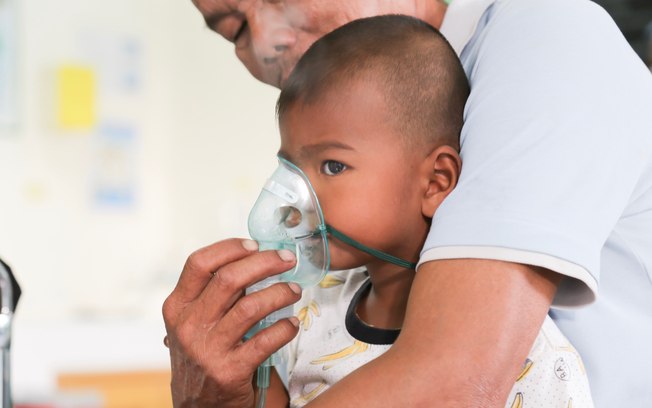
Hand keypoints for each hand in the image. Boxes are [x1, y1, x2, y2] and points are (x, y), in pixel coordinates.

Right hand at [163, 238, 301, 406]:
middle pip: (229, 279)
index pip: (199, 263)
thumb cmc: (201, 355)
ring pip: (251, 306)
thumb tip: (253, 258)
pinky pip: (265, 341)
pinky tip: (292, 323)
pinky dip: (284, 328)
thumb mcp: (192, 323)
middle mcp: (188, 326)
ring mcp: (208, 350)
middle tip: (288, 260)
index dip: (230, 248)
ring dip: (280, 293)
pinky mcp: (230, 371)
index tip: (256, 244)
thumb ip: (213, 295)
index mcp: (177, 307)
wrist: (197, 407)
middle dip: (265, 263)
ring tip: (294, 290)